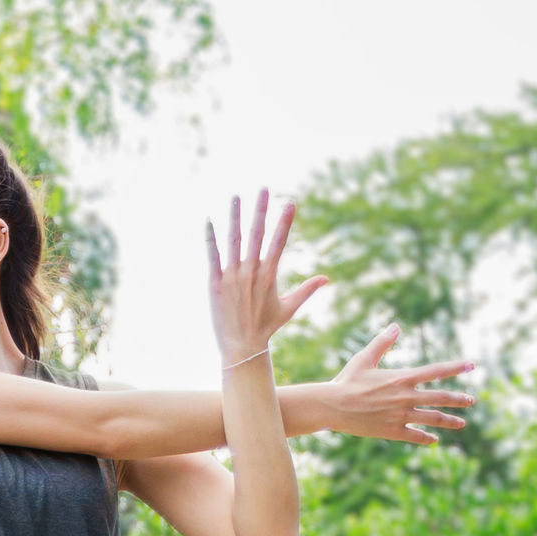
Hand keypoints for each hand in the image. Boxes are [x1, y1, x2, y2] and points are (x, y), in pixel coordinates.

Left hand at [206, 190, 327, 368]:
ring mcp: (232, 276)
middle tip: (264, 189)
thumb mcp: (289, 307)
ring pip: (234, 240)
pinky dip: (210, 238)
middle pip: (257, 234)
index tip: (290, 203)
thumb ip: (307, 289)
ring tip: (236, 197)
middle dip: (261, 210)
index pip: (279, 242)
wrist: (242, 346)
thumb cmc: (266, 327)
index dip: (285, 222)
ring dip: (235, 217)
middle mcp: (251, 272)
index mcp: (270, 275)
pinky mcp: (215, 283)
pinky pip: (212, 256)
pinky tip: (209, 221)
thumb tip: (327, 279)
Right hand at [311, 323, 477, 445]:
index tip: (472, 365)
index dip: (455, 367)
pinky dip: (427, 438)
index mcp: (401, 378)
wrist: (332, 406)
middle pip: (440, 397)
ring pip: (432, 418)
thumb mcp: (364, 358)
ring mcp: (400, 416)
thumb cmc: (346, 380)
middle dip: (459, 399)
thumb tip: (396, 326)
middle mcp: (405, 397)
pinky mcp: (391, 431)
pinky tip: (434, 439)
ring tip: (462, 423)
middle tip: (471, 400)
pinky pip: (415, 436)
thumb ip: (382, 343)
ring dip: (449, 421)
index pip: (435, 371)